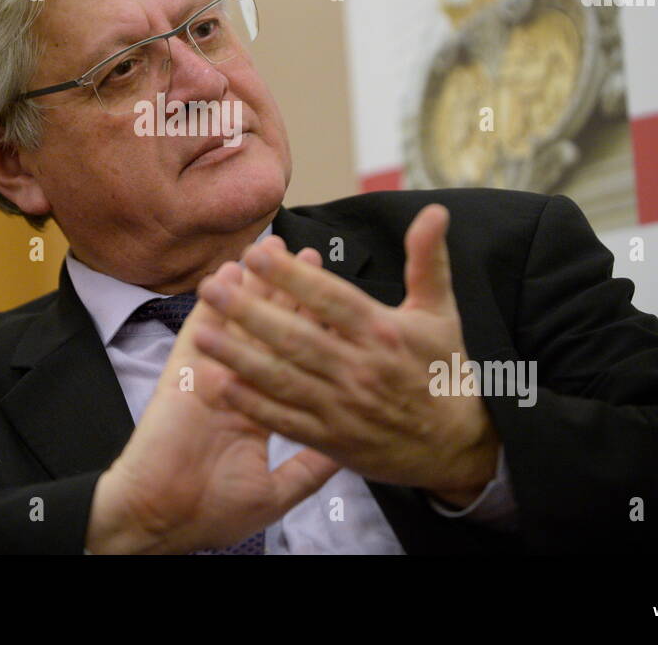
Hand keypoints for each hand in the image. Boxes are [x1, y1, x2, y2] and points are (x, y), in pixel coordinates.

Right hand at [87, 248, 339, 553]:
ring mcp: (210, 374)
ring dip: (256, 282)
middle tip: (307, 253)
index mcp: (261, 411)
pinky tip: (230, 268)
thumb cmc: (211, 512)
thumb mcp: (275, 493)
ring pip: (237, 319)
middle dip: (290, 292)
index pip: (294, 361)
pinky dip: (217, 296)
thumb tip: (346, 450)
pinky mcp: (184, 373)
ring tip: (274, 245)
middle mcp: (238, 384)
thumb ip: (310, 468)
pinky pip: (201, 326)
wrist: (161, 518)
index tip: (335, 302)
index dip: (313, 328)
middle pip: (269, 329)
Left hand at [192, 204, 499, 505]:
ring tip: (199, 333)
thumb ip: (428, 260)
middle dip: (249, 312)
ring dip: (239, 356)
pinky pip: (284, 421)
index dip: (292, 277)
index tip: (255, 253)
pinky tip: (218, 385)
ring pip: (283, 379)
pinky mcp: (332, 440)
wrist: (458, 447)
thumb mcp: (441, 311)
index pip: (331, 299)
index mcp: (382, 333)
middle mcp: (359, 370)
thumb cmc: (444, 370)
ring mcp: (343, 408)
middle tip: (209, 286)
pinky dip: (251, 404)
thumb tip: (435, 210)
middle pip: (297, 337)